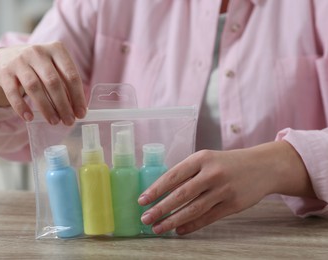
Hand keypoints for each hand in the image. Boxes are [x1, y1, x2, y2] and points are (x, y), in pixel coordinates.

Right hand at [0, 42, 86, 124]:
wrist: (7, 56)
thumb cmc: (39, 67)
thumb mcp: (55, 67)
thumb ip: (66, 83)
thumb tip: (77, 109)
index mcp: (56, 49)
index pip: (71, 75)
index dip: (77, 96)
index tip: (81, 114)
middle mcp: (38, 52)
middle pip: (53, 82)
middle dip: (63, 105)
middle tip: (68, 121)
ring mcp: (19, 60)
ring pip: (34, 87)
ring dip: (46, 108)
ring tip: (54, 121)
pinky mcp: (4, 72)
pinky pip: (13, 93)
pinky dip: (21, 107)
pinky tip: (29, 118)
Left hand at [138, 141, 314, 234]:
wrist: (263, 166)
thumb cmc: (227, 163)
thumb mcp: (207, 159)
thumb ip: (188, 173)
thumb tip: (161, 192)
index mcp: (201, 158)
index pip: (173, 176)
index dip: (156, 190)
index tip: (142, 200)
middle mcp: (212, 173)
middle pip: (181, 194)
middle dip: (161, 209)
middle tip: (145, 219)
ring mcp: (224, 190)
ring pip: (193, 209)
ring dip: (173, 221)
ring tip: (158, 228)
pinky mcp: (234, 204)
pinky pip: (208, 218)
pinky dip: (191, 226)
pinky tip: (179, 230)